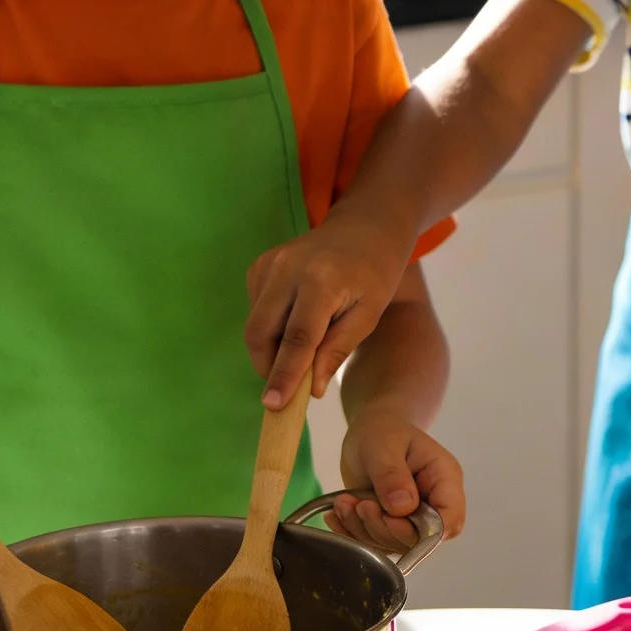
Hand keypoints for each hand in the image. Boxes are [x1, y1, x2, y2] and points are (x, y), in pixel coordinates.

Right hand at [245, 204, 418, 409]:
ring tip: (301, 352)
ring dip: (271, 350)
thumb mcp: (369, 314)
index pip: (297, 338)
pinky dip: (270, 329)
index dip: (284, 375)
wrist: (365, 225)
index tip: (273, 405)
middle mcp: (287, 268)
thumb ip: (338, 350)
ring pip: (255, 325)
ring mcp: (269, 263)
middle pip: (261, 333)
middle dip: (269, 368)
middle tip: (287, 389)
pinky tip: (296, 325)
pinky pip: (256, 310)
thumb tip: (312, 389)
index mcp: (321, 281)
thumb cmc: (376, 272)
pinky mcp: (259, 265)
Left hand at [330, 403, 466, 547]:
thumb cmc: (383, 430)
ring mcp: (413, 518)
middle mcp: (433, 504)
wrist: (371, 431)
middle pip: (419, 539)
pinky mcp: (393, 526)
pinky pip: (375, 543)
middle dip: (382, 528)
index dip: (422, 532)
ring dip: (362, 529)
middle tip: (358, 504)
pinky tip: (339, 514)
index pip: (449, 521)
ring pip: (393, 544)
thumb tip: (402, 508)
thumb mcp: (384, 445)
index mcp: (444, 479)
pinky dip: (353, 533)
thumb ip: (392, 475)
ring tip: (344, 503)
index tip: (388, 517)